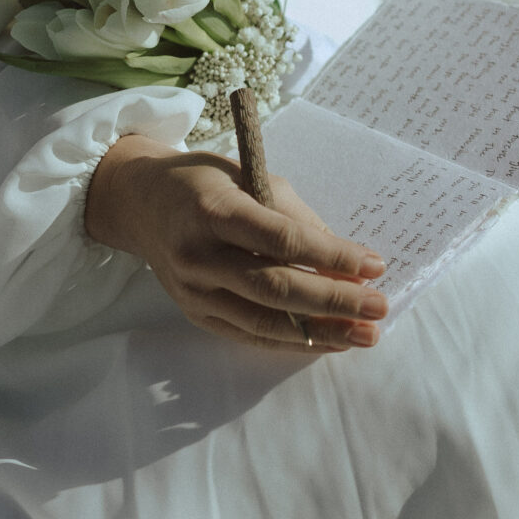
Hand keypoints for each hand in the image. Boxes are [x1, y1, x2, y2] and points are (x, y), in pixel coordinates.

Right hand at [85, 135, 387, 352]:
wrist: (139, 204)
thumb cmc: (203, 183)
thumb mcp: (248, 177)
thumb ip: (295, 217)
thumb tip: (346, 262)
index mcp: (213, 210)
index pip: (281, 240)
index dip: (331, 256)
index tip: (374, 264)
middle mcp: (197, 255)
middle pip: (275, 288)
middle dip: (334, 302)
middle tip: (379, 307)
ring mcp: (192, 290)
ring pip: (263, 321)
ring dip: (321, 332)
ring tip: (364, 335)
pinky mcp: (193, 313)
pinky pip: (248, 334)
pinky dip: (290, 341)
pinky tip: (327, 340)